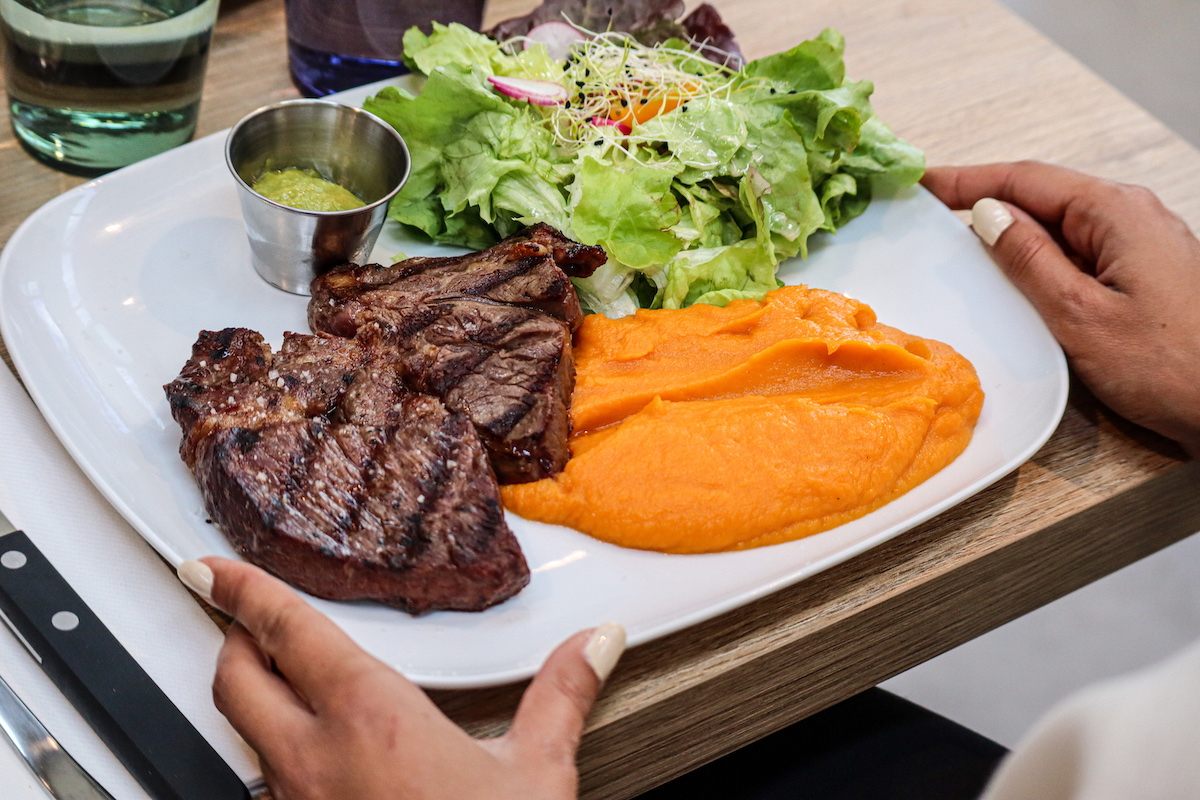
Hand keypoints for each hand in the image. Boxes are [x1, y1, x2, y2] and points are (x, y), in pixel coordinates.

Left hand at [178, 558, 624, 799]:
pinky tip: (323, 763)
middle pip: (235, 680)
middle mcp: (313, 761)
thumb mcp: (535, 774)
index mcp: (369, 718)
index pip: (285, 632)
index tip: (213, 570)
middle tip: (244, 618)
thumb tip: (595, 643)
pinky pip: (269, 785)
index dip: (241, 591)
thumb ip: (561, 695)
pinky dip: (278, 756)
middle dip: (233, 639)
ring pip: (246, 737)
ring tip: (290, 688)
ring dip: (257, 702)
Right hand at [922, 161, 1199, 456]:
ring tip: (965, 251)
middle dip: (986, 203)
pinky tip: (1018, 281)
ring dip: (1013, 234)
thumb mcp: (1080, 314)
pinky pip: (1080, 252)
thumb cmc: (1174, 366)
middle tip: (932, 215)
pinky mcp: (1145, 275)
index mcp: (1116, 212)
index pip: (1025, 178)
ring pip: (1061, 226)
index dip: (967, 179)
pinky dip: (1041, 259)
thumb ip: (1029, 260)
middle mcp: (1133, 217)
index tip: (923, 183)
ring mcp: (1142, 245)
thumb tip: (988, 217)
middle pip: (1043, 196)